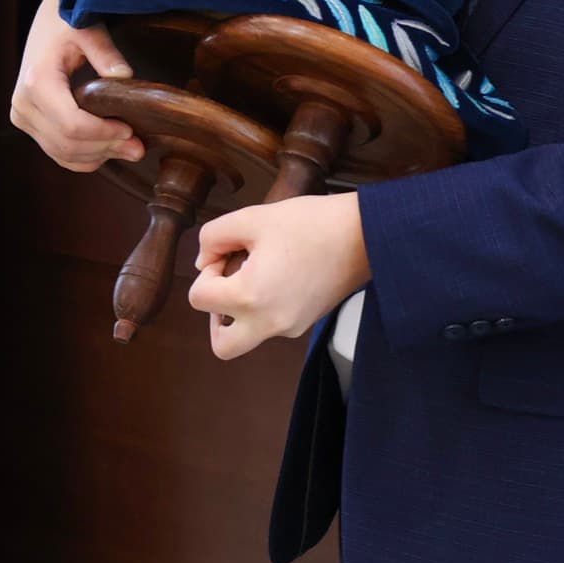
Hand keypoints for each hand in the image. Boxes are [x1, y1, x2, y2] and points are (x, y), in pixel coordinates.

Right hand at [9, 0, 145, 170]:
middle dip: (105, 148)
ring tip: (129, 149)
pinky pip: (55, 151)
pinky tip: (108, 149)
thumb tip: (126, 77)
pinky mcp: (27, 122)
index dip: (103, 134)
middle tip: (139, 148)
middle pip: (67, 143)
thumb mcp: (89, 30)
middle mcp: (23, 103)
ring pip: (61, 153)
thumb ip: (106, 53)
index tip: (131, 131)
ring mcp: (21, 115)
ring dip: (97, 157)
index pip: (72, 125)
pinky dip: (83, 156)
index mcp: (37, 82)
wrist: (48, 21)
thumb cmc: (68, 21)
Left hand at [188, 191, 368, 359]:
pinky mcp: (305, 324)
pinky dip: (264, 306)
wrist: (365, 234)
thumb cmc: (310, 223)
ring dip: (241, 309)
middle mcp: (268, 323)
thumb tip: (203, 261)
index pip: (198, 298)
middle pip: (221, 345)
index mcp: (250, 297)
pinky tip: (281, 272)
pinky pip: (272, 325)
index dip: (206, 270)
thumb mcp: (253, 217)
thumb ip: (213, 237)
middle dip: (215, 314)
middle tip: (231, 282)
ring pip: (247, 335)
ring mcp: (290, 328)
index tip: (229, 252)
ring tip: (260, 270)